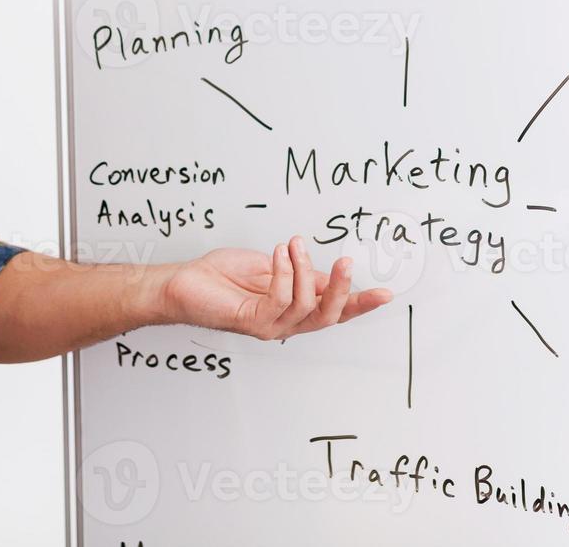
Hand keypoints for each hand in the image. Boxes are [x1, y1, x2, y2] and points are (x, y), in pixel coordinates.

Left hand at [156, 235, 392, 340]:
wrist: (183, 283)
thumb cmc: (221, 275)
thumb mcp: (270, 267)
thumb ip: (299, 273)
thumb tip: (326, 272)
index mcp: (293, 310)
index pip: (334, 311)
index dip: (360, 303)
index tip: (385, 293)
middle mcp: (285, 323)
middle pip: (327, 315)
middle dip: (341, 289)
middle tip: (345, 262)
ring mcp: (268, 325)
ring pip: (305, 306)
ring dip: (304, 269)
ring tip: (293, 244)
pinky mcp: (250, 320)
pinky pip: (279, 299)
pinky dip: (282, 273)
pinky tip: (277, 254)